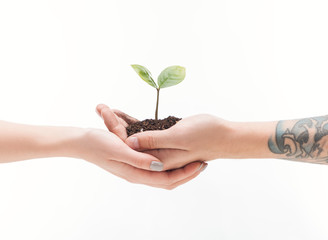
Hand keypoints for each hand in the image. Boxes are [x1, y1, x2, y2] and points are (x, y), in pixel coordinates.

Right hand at [77, 128, 206, 189]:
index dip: (185, 173)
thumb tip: (160, 167)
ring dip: (180, 169)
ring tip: (194, 161)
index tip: (200, 165)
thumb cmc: (97, 144)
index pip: (167, 179)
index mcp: (135, 174)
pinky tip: (175, 155)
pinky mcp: (133, 162)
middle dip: (186, 174)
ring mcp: (135, 169)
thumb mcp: (119, 149)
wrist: (81, 142)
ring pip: (163, 175)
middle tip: (203, 165)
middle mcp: (137, 174)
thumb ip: (139, 159)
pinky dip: (169, 164)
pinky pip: (156, 167)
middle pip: (168, 181)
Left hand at [96, 104, 218, 169]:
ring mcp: (162, 149)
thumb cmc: (206, 135)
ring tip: (108, 109)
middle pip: (129, 144)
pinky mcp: (167, 140)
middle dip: (114, 127)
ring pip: (136, 137)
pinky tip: (125, 114)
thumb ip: (153, 142)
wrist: (227, 135)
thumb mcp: (178, 137)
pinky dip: (135, 122)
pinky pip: (146, 132)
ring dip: (122, 124)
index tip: (103, 114)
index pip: (129, 150)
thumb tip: (128, 143)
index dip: (114, 134)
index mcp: (158, 161)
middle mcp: (158, 157)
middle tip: (100, 108)